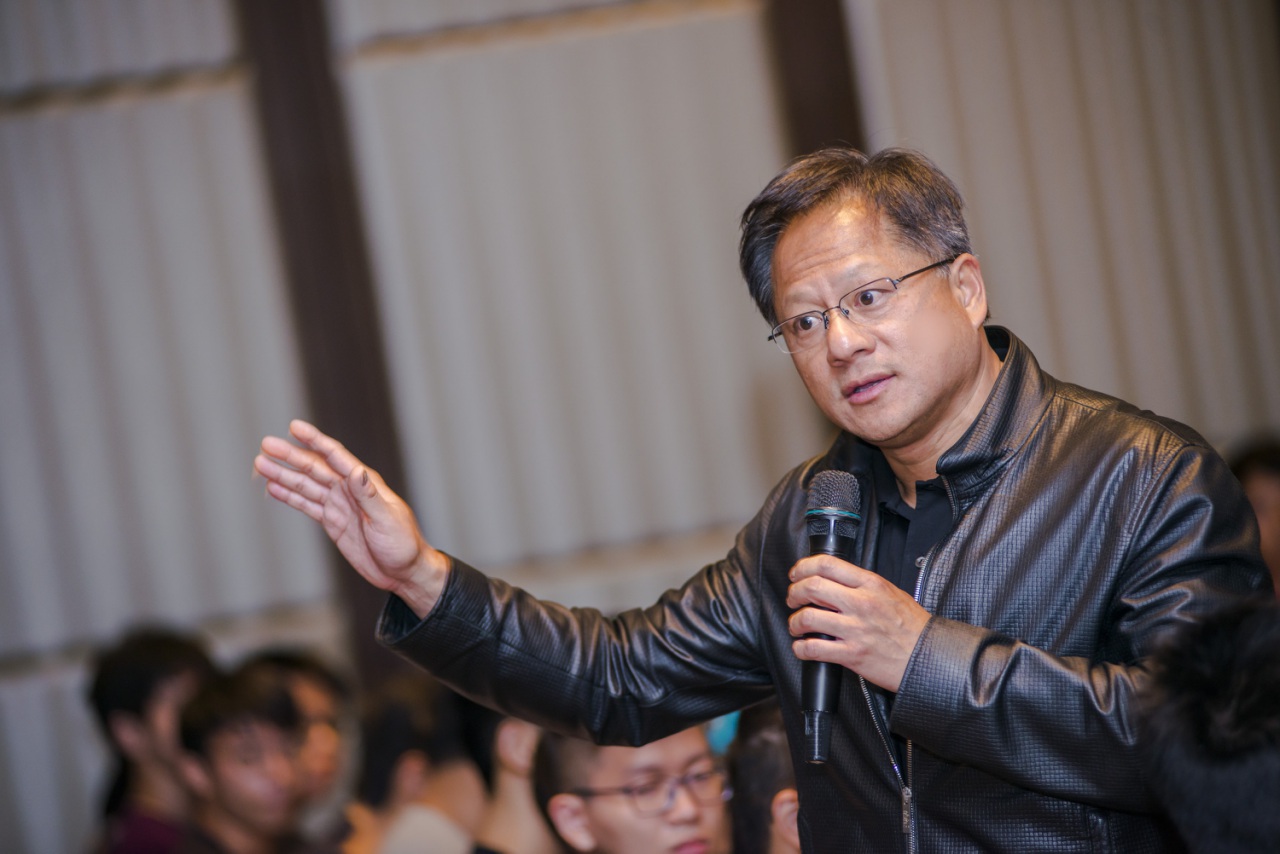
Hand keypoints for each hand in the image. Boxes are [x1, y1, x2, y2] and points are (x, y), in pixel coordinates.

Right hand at [253, 419, 447, 616]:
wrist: (403, 572)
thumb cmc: (403, 545)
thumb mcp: (387, 520)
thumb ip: (369, 496)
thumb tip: (356, 471)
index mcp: (365, 483)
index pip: (335, 456)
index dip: (315, 441)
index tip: (294, 427)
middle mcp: (349, 490)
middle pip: (314, 468)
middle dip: (290, 456)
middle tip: (265, 445)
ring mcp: (339, 505)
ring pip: (306, 486)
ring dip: (284, 475)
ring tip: (260, 464)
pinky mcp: (333, 522)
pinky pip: (307, 505)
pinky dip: (289, 497)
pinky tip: (273, 488)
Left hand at [786, 554, 931, 691]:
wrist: (929, 657)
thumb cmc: (912, 627)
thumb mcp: (891, 592)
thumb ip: (862, 584)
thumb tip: (835, 580)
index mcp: (870, 584)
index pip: (827, 564)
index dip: (804, 567)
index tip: (797, 574)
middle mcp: (861, 603)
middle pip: (812, 587)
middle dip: (794, 593)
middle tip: (793, 599)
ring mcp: (856, 629)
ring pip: (808, 618)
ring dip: (795, 622)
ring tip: (797, 625)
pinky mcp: (852, 654)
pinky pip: (814, 649)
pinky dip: (801, 648)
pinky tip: (802, 647)